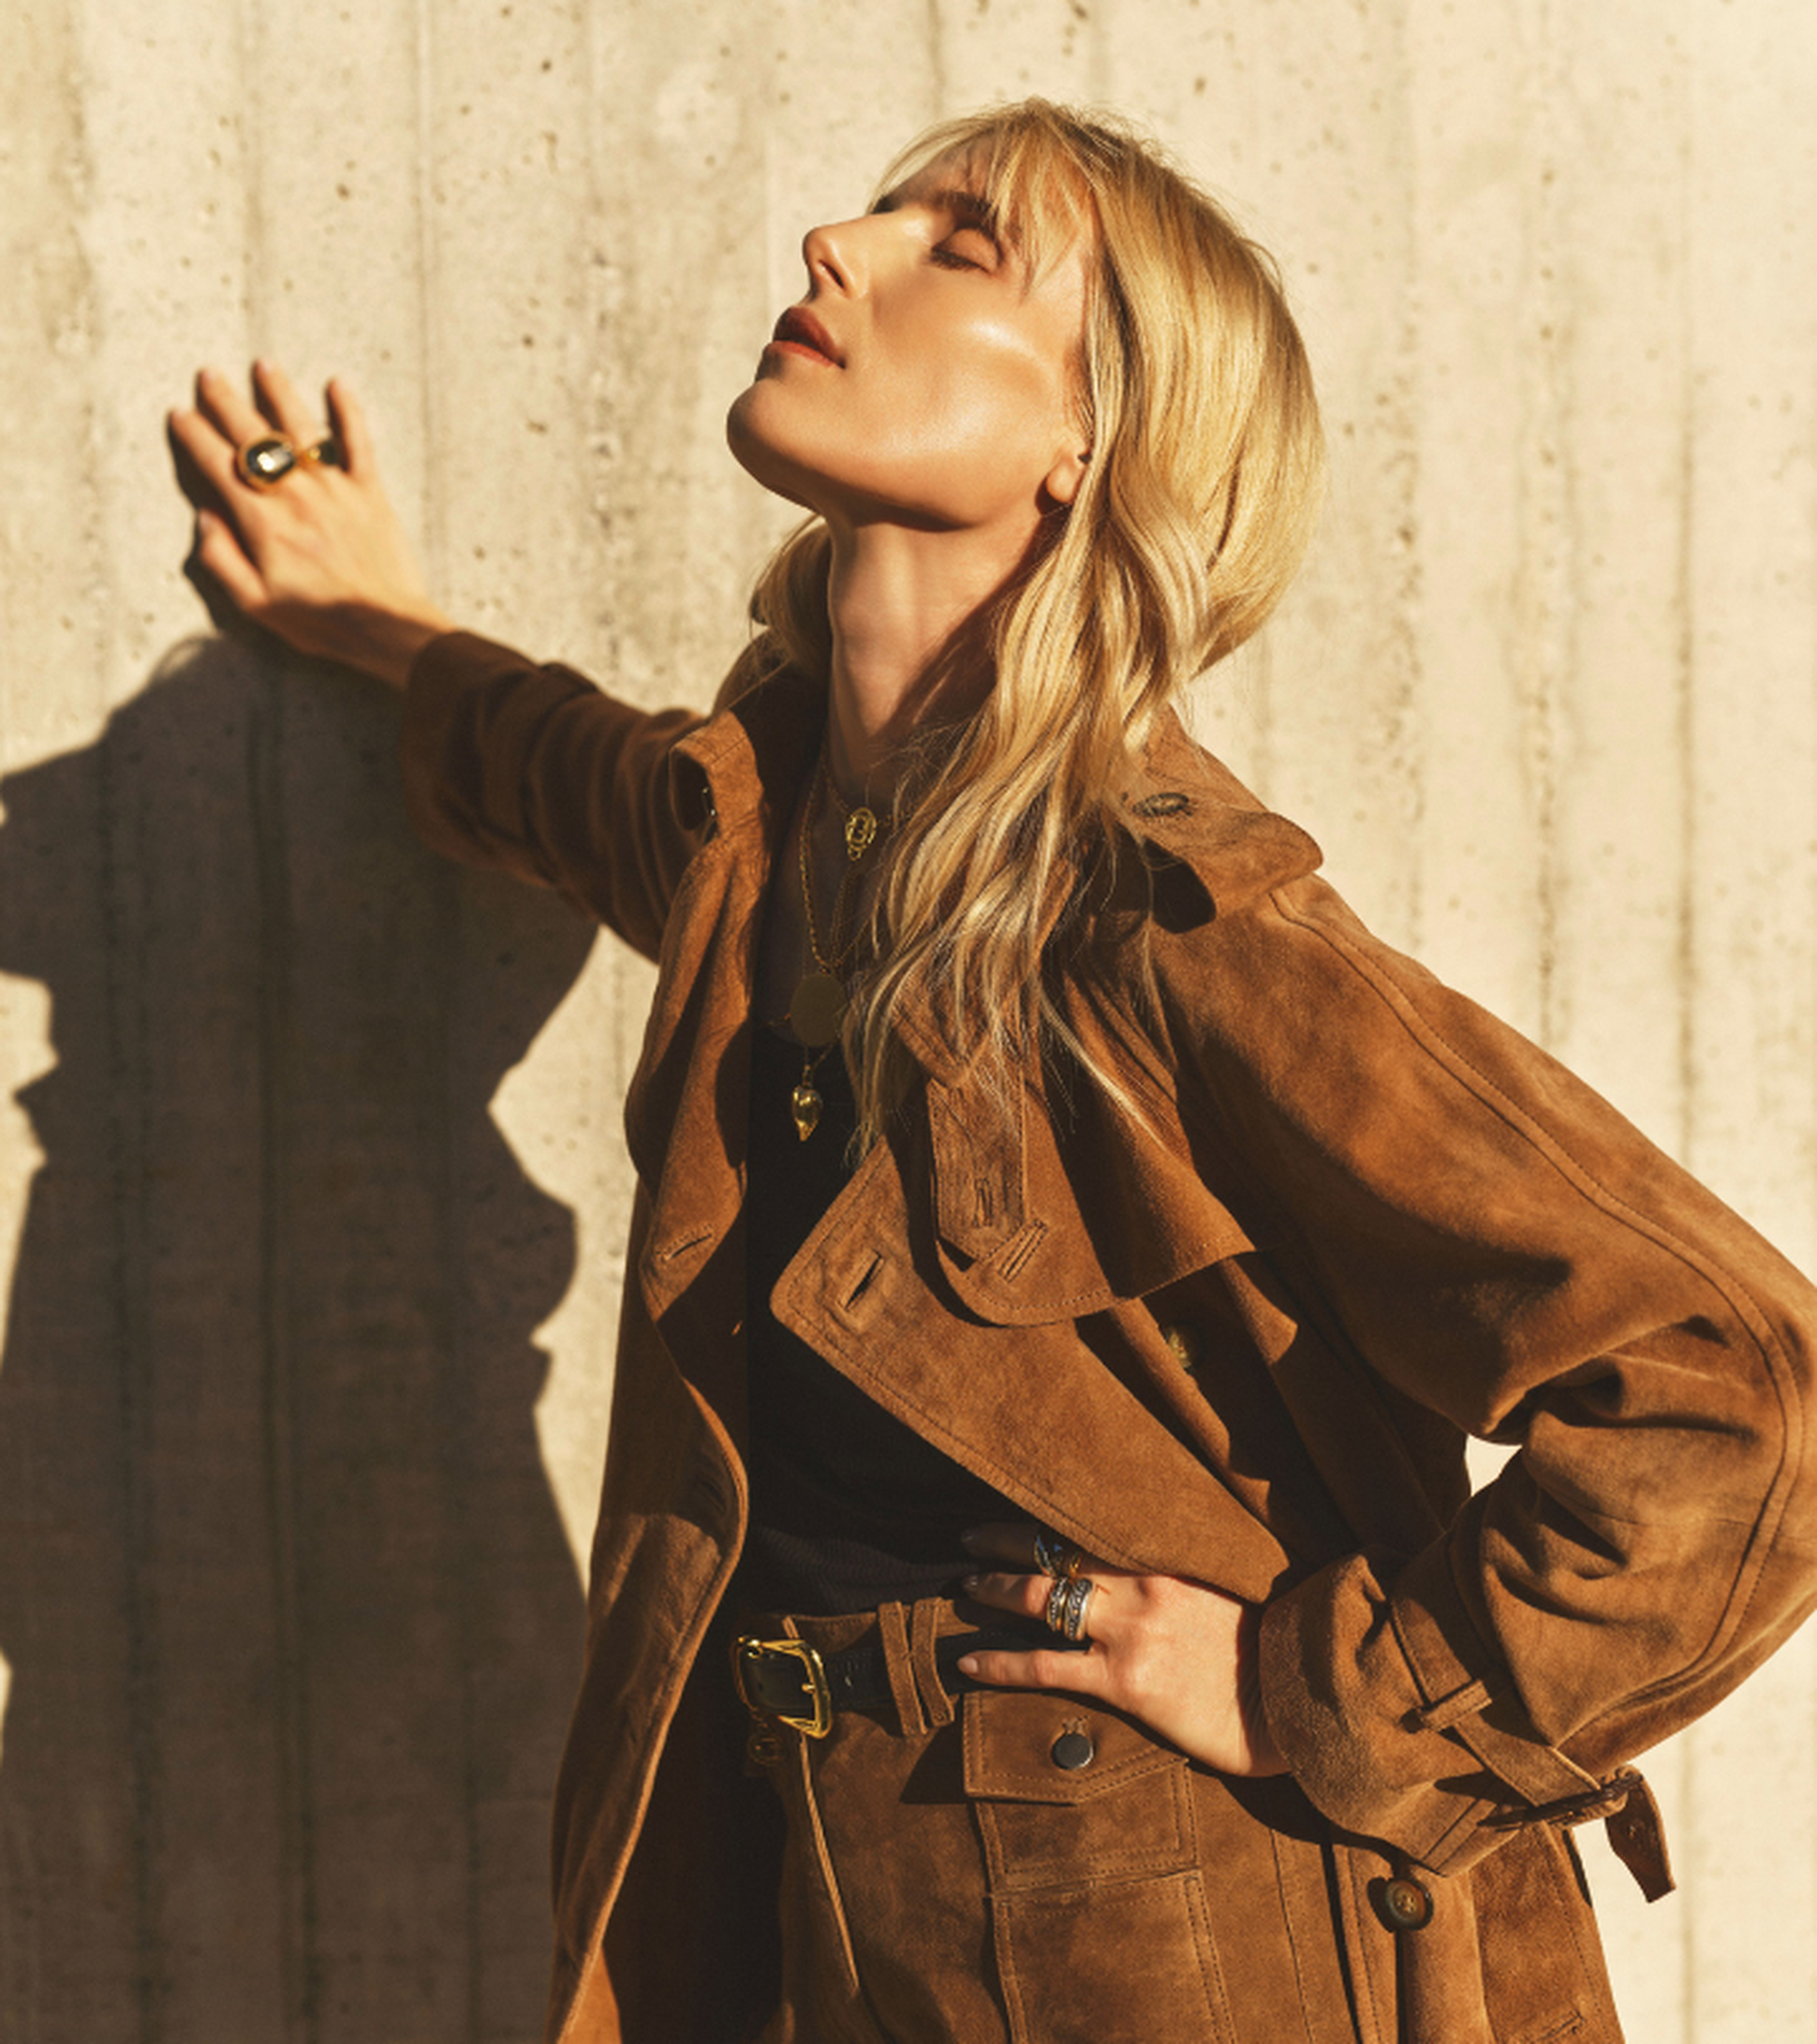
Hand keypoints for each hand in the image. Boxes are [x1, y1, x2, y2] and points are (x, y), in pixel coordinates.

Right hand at [168, 361, 452, 686]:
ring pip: (300, 428)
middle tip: (209, 374)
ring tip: (264, 365)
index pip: (217, 465)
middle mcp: (295, 495)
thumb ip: (222, 559)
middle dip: (226, 401)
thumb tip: (205, 517)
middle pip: (252, 436)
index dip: (194, 436)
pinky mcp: (370, 492)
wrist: (387, 627)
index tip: (180, 414)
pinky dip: (349, 411)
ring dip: (279, 394)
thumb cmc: (321, 622)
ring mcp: (334, 489)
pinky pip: (358, 442)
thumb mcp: (256, 604)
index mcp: (262, 521)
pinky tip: (338, 384)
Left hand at [956, 1522, 1286, 1777]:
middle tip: (968, 1538)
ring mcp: (1130, 1631)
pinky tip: (969, 1662)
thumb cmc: (1271, 1649)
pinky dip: (1000, 1662)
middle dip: (1003, 1543)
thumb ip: (1182, 1574)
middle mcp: (1142, 1583)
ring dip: (994, 1590)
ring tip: (964, 1590)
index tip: (1015, 1509)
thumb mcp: (1227, 1590)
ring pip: (1040, 1598)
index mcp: (1166, 1556)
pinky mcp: (1125, 1681)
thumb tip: (1149, 1567)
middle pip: (1053, 1550)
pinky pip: (1045, 1665)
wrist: (1297, 1700)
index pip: (1089, 1523)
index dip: (1046, 1515)